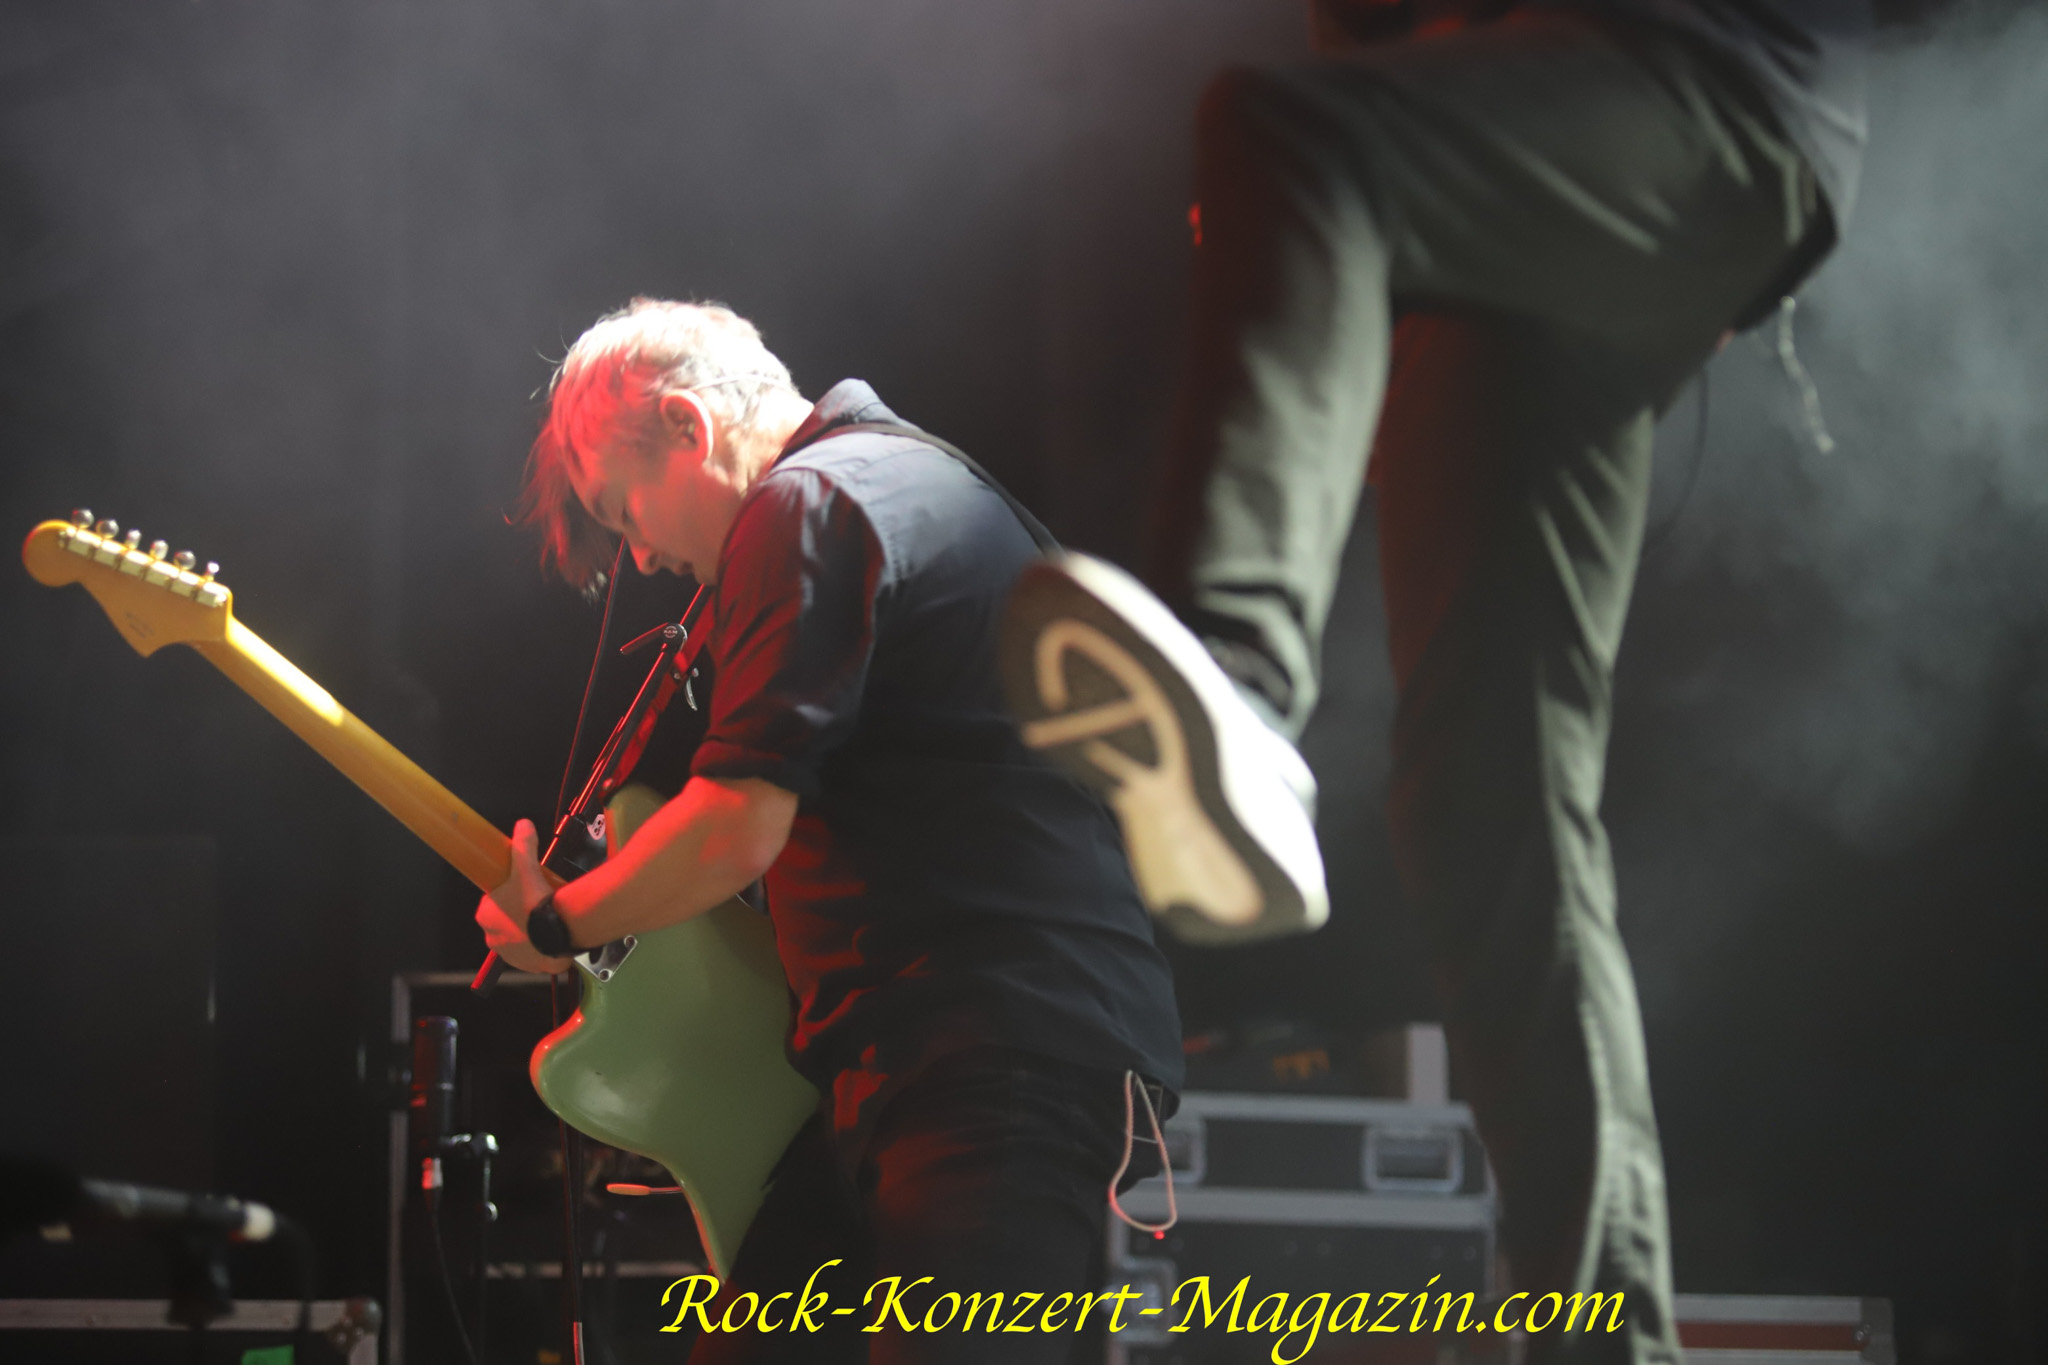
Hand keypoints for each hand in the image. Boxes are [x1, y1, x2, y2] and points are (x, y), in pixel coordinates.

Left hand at [475, 818, 573, 974]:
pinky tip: (554, 936)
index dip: (508, 896)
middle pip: (506, 922)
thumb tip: (523, 824)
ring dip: (530, 932)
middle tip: (539, 904)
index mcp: (485, 915)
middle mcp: (492, 938)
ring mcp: (510, 956)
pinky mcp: (529, 967)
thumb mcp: (527, 868)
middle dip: (519, 915)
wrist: (557, 931)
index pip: (492, 903)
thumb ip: (522, 845)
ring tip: (548, 920)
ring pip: (520, 940)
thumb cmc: (534, 901)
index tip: (523, 891)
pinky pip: (534, 955)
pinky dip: (542, 947)